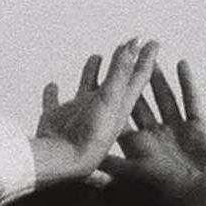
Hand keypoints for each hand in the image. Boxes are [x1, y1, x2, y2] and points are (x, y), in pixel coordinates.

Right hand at [31, 37, 160, 183]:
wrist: (62, 162)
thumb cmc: (91, 136)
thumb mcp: (110, 99)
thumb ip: (120, 72)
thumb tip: (133, 44)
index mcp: (119, 106)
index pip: (137, 78)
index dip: (146, 60)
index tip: (153, 42)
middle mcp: (101, 110)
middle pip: (115, 81)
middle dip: (122, 63)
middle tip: (129, 44)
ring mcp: (79, 115)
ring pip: (87, 89)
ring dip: (91, 73)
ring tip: (96, 58)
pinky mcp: (57, 120)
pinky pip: (54, 103)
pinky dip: (53, 95)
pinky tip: (52, 86)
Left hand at [98, 58, 205, 205]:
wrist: (202, 192)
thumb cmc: (169, 186)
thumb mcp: (136, 171)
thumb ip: (114, 163)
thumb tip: (89, 157)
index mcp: (140, 145)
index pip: (124, 117)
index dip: (114, 100)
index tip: (103, 80)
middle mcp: (156, 136)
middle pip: (143, 104)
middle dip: (136, 83)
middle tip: (127, 60)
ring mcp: (177, 129)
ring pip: (165, 98)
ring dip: (158, 79)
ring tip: (151, 58)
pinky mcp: (196, 126)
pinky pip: (190, 100)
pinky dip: (186, 83)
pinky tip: (181, 63)